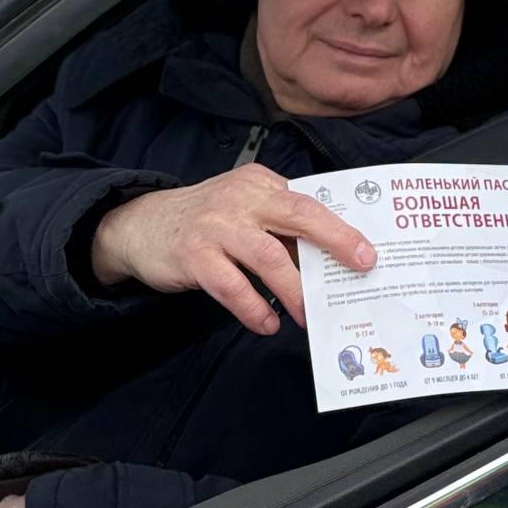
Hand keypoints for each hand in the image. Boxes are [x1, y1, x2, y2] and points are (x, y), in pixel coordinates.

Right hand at [89, 164, 375, 335]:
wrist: (138, 225)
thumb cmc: (205, 222)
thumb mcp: (244, 209)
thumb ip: (280, 226)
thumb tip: (329, 259)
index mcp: (260, 183)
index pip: (309, 203)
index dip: (342, 227)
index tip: (368, 252)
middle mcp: (241, 197)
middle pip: (299, 215)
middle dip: (335, 240)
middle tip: (360, 267)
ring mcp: (216, 225)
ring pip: (268, 256)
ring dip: (294, 289)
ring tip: (309, 314)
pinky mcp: (193, 254)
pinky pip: (231, 285)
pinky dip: (254, 308)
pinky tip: (267, 323)